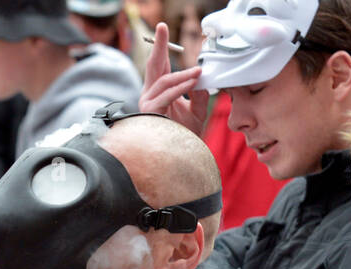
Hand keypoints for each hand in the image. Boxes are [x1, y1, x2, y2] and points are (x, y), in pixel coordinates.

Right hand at [138, 22, 208, 136]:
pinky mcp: (150, 113)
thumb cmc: (184, 138)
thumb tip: (202, 80)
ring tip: (198, 72)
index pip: (161, 66)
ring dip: (183, 75)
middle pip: (154, 65)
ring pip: (164, 81)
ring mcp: (148, 104)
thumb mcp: (197, 113)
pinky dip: (180, 88)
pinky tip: (192, 82)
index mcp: (160, 92)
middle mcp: (150, 95)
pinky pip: (165, 95)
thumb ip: (200, 97)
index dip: (162, 47)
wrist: (178, 160)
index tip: (163, 29)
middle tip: (162, 27)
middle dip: (158, 45)